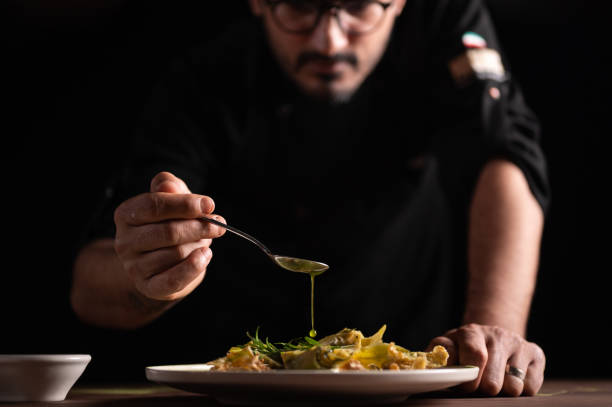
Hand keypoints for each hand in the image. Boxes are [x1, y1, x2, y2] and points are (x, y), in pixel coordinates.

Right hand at [113, 171, 225, 301]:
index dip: (185, 204)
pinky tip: (206, 255)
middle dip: (199, 227)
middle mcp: (125, 241)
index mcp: (127, 214)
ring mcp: (134, 267)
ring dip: (198, 245)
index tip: (209, 205)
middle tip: (219, 225)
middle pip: (168, 232)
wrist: (161, 263)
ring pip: (176, 253)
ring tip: (204, 241)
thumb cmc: (168, 224)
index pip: (155, 205)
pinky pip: (172, 279)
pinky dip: (193, 267)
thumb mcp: (171, 200)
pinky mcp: (149, 286)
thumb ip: (170, 187)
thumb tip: (168, 186)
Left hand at [428, 324, 544, 395]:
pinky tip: (510, 378)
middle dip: (483, 390)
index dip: (470, 378)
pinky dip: (520, 389)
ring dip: (502, 390)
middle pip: (493, 381)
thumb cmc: (464, 348)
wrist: (491, 336)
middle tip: (478, 386)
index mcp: (471, 332)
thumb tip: (437, 365)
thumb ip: (438, 354)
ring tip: (494, 380)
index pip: (476, 356)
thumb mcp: (448, 347)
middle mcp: (497, 334)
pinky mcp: (536, 354)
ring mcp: (518, 343)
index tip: (466, 386)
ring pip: (514, 387)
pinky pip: (530, 387)